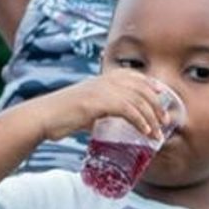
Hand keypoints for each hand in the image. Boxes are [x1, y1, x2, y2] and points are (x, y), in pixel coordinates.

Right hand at [22, 73, 177, 151]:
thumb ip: (102, 112)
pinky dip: (140, 121)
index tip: (162, 97)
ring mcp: (101, 89)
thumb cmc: (62, 116)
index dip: (151, 85)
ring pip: (138, 100)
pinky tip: (145, 132)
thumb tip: (114, 125)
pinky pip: (127, 110)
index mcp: (102, 78)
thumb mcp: (86, 109)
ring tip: (157, 133)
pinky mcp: (98, 102)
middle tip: (165, 122)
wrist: (43, 117)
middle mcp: (104, 80)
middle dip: (157, 105)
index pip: (134, 76)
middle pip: (141, 88)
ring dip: (151, 117)